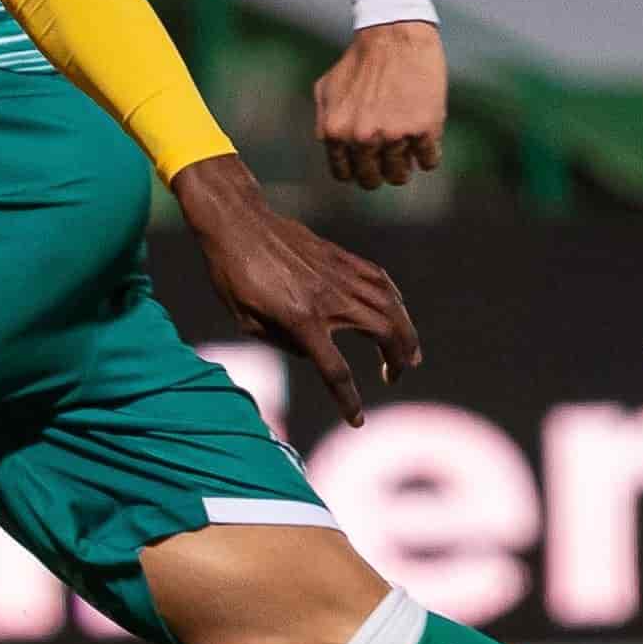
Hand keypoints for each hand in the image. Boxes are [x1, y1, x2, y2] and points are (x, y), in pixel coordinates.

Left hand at [169, 154, 419, 425]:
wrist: (238, 223)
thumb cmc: (233, 274)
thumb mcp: (247, 322)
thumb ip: (284, 344)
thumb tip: (313, 353)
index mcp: (301, 320)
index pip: (336, 371)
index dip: (348, 400)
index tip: (357, 419)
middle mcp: (328, 299)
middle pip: (384, 333)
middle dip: (398, 360)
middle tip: (395, 375)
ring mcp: (339, 275)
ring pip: (391, 306)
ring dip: (406, 332)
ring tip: (409, 353)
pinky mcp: (341, 257)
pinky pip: (380, 279)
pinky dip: (395, 300)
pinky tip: (397, 312)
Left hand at [315, 21, 445, 187]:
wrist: (395, 34)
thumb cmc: (360, 59)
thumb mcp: (326, 89)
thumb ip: (324, 122)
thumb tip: (331, 147)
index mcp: (336, 132)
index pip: (345, 175)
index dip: (358, 169)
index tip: (369, 162)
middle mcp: (362, 138)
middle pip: (372, 180)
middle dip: (381, 172)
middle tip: (392, 159)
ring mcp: (394, 136)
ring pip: (400, 175)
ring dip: (406, 166)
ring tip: (409, 149)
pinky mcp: (424, 129)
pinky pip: (429, 161)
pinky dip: (428, 155)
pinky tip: (426, 138)